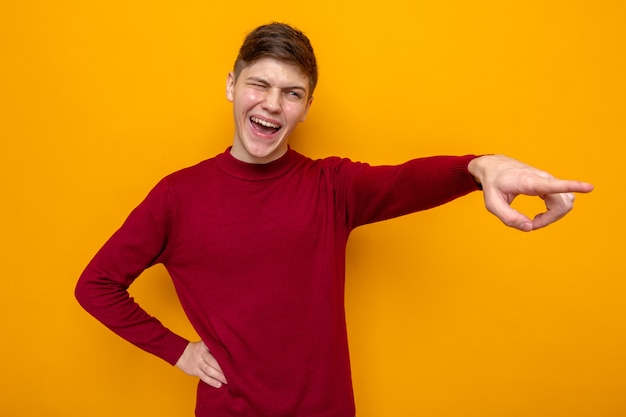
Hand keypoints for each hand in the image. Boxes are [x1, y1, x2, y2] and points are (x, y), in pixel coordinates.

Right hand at [175, 341, 227, 387]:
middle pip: (212, 361)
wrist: (181, 354)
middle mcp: (201, 354)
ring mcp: (198, 363)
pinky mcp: (195, 371)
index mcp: (205, 346)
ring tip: (227, 381)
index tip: (232, 359)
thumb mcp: (205, 344)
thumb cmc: (199, 349)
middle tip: (231, 373)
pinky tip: (218, 384)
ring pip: (208, 370)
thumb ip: (215, 346)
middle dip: (221, 368)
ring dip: (218, 376)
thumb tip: (231, 351)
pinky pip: (203, 377)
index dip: (223, 354)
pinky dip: (211, 381)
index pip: (215, 348)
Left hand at [468, 154, 593, 231]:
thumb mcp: (492, 203)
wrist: (494, 166)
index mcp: (529, 181)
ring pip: (565, 204)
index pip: (555, 184)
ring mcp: (549, 180)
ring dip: (553, 217)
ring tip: (534, 219)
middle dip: (549, 220)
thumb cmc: (493, 184)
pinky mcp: (551, 184)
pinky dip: (554, 212)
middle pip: (562, 205)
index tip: (590, 187)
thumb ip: (508, 217)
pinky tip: (540, 215)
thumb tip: (529, 228)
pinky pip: (562, 202)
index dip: (573, 186)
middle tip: (530, 224)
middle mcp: (544, 179)